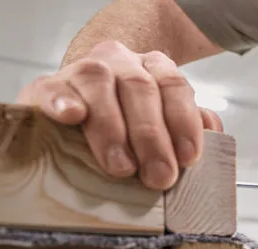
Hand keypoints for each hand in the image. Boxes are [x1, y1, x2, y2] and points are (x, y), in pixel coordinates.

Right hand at [16, 41, 223, 189]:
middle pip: (139, 89)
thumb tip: (211, 135)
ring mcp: (81, 71)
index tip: (188, 158)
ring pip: (98, 83)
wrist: (83, 99)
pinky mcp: (46, 87)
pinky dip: (61, 102)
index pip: (174, 86)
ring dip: (112, 128)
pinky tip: (72, 118)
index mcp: (155, 69)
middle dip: (152, 136)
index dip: (183, 122)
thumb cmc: (132, 120)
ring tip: (121, 166)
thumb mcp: (166, 119)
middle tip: (158, 176)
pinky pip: (50, 88)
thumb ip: (191, 126)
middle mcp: (120, 62)